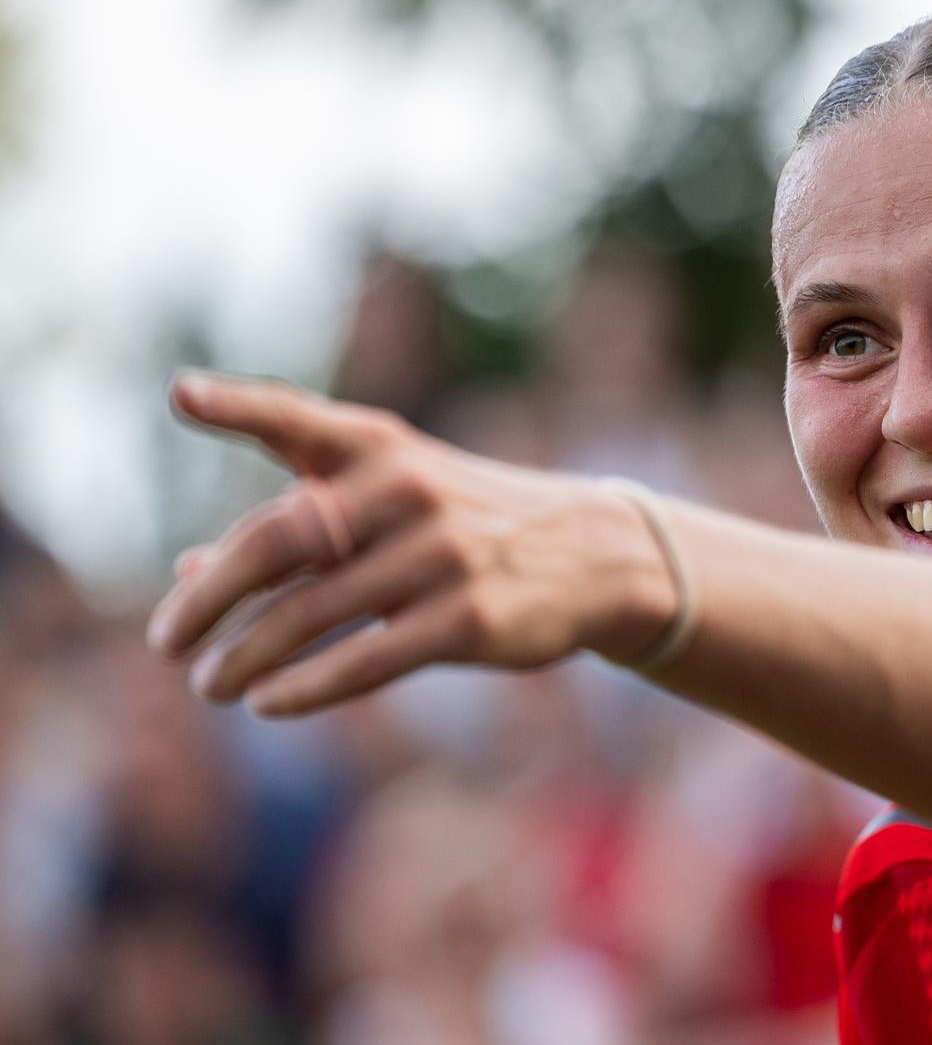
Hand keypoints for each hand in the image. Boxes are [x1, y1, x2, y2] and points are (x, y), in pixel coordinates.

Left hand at [147, 371, 668, 716]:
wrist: (596, 556)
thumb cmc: (468, 526)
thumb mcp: (390, 507)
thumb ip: (298, 527)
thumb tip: (188, 572)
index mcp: (382, 448)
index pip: (299, 420)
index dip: (239, 407)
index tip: (181, 397)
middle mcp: (408, 491)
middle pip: (282, 537)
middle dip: (211, 595)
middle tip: (166, 641)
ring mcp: (442, 554)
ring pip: (314, 610)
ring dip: (248, 654)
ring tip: (210, 685)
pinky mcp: (470, 617)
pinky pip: (368, 658)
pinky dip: (307, 686)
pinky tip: (267, 704)